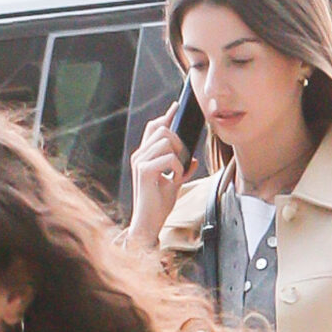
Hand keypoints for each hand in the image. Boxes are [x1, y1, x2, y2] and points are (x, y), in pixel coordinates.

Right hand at [127, 116, 191, 246]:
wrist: (148, 224)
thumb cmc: (158, 205)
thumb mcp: (173, 182)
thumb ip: (181, 168)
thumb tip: (193, 160)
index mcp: (144, 156)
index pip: (153, 127)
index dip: (166, 116)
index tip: (176, 108)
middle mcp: (139, 156)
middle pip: (162, 129)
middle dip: (178, 141)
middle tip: (182, 162)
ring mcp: (140, 162)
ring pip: (166, 140)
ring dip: (178, 155)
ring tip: (177, 173)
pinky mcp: (144, 170)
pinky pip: (169, 157)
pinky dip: (178, 168)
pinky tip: (175, 179)